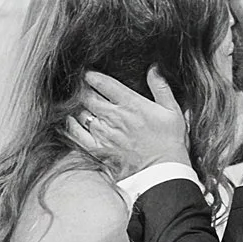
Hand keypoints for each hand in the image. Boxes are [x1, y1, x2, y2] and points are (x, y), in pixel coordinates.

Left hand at [67, 69, 190, 180]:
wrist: (162, 173)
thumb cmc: (169, 142)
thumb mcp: (172, 111)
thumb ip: (161, 87)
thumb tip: (154, 68)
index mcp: (130, 104)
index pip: (103, 83)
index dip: (92, 76)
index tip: (87, 73)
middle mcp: (113, 117)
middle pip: (88, 96)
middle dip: (82, 89)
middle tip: (79, 86)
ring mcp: (103, 133)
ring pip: (80, 112)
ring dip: (76, 105)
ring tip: (74, 101)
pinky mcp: (98, 149)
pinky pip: (77, 134)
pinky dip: (71, 125)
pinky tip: (70, 120)